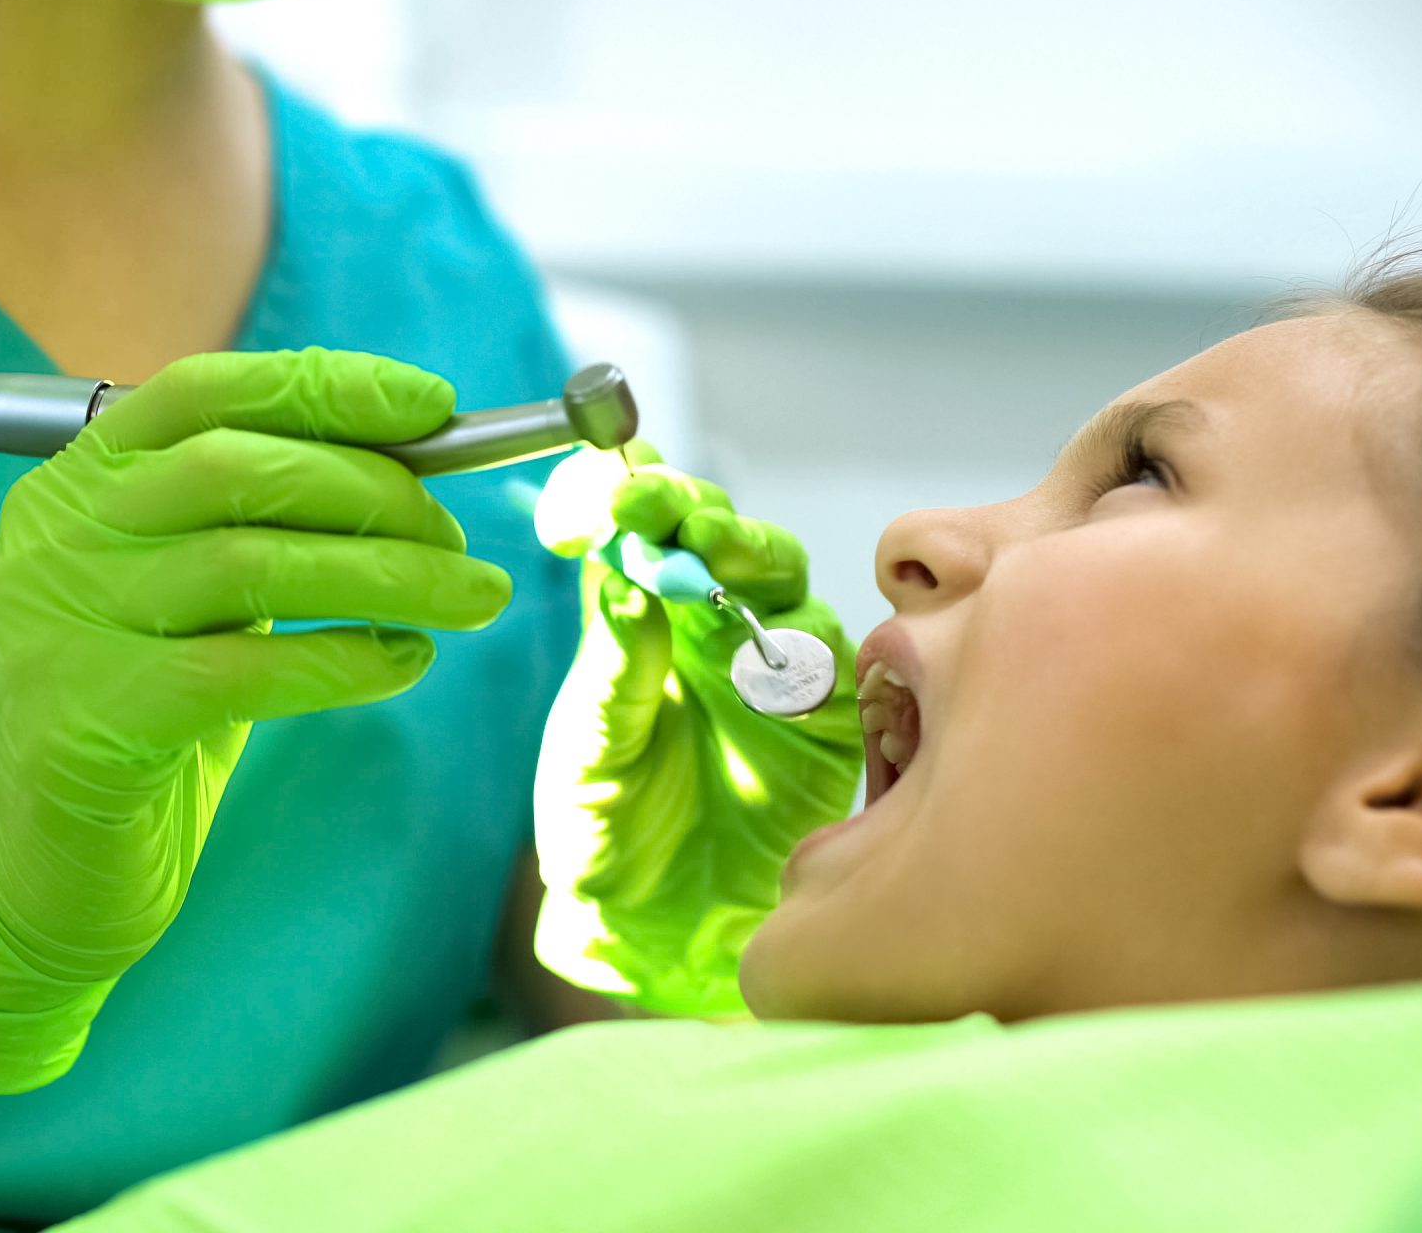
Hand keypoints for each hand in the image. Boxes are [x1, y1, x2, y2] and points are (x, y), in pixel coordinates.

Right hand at [0, 349, 513, 1092]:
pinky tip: (405, 663)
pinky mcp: (89, 722)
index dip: (324, 387)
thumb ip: (258, 527)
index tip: (431, 404)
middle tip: (458, 536)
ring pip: (251, 565)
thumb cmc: (137, 723)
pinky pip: (245, 669)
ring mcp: (63, 627)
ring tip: (471, 595)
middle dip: (372, 489)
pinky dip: (346, 659)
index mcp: (75, 484)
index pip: (201, 391)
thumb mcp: (185, 601)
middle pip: (235, 468)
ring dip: (387, 573)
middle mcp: (56, 539)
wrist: (29, 873)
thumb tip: (413, 469)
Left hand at [531, 447, 860, 1016]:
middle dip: (696, 509)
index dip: (627, 496)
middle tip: (669, 508)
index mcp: (643, 622)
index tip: (605, 488)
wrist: (659, 932)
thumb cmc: (609, 838)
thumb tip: (622, 579)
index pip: (642, 531)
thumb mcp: (591, 754)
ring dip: (748, 554)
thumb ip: (613, 671)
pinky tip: (770, 645)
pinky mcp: (825, 717)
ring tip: (711, 547)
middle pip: (719, 536)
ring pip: (779, 580)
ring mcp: (772, 668)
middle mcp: (709, 629)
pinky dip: (804, 641)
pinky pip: (831, 660)